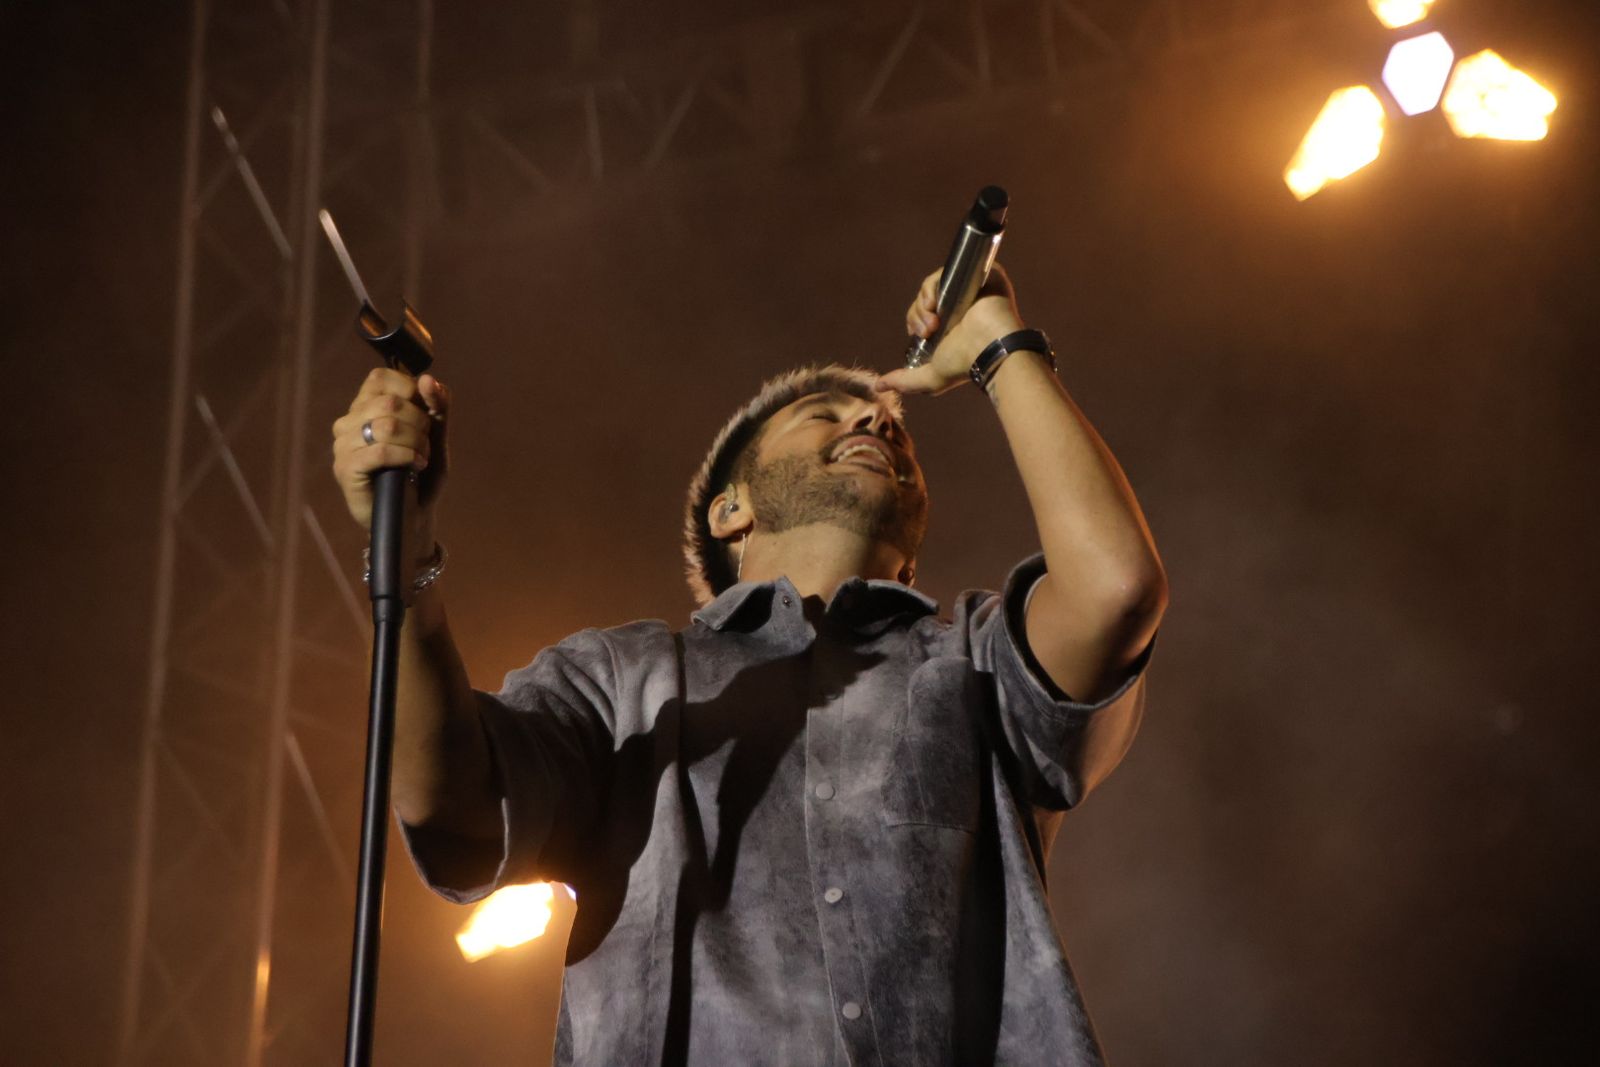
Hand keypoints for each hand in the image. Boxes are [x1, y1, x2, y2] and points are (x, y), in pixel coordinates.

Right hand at [331, 368, 449, 532]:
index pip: (381, 377)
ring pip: (386, 426)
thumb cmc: (421, 473)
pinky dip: (406, 456)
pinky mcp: (345, 469)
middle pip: (390, 403)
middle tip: (425, 444)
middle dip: (420, 423)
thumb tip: (429, 378)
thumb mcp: (436, 435)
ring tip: (420, 458)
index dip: (411, 391)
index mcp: (364, 406)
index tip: (425, 415)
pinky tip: (414, 466)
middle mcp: (348, 422)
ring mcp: (343, 445)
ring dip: (416, 442)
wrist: (413, 515)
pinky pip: (379, 451)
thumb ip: (438, 406)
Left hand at [875, 262, 1024, 395]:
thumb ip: (904, 382)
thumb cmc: (964, 362)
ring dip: (923, 304)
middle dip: (917, 316)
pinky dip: (933, 288)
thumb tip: (880, 386)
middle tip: (927, 331)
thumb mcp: (930, 378)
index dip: (914, 321)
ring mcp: (969, 289)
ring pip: (932, 287)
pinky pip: (944, 273)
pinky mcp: (977, 275)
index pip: (922, 314)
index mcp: (950, 326)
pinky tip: (936, 304)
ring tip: (933, 321)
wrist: (990, 347)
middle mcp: (960, 307)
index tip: (918, 334)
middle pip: (924, 301)